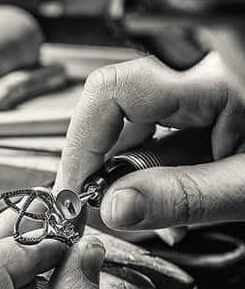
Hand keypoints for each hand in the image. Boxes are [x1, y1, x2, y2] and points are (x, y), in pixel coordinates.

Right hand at [57, 53, 244, 233]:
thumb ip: (184, 196)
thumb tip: (114, 206)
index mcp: (213, 81)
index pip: (112, 90)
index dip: (80, 143)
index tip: (74, 190)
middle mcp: (198, 74)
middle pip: (113, 106)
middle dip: (102, 163)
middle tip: (98, 207)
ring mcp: (200, 87)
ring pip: (132, 122)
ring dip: (129, 173)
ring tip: (146, 214)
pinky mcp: (204, 104)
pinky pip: (157, 129)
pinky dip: (152, 169)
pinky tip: (167, 201)